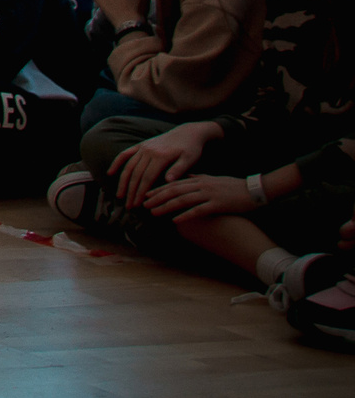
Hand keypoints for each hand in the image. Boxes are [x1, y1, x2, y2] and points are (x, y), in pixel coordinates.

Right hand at [111, 122, 211, 206]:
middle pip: (136, 174)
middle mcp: (148, 151)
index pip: (147, 178)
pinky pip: (125, 154)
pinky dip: (117, 163)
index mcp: (161, 156)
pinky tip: (111, 173)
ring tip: (119, 195)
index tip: (137, 205)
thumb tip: (168, 181)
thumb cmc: (192, 148)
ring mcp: (143, 147)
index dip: (141, 192)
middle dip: (131, 191)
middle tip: (128, 206)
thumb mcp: (190, 159)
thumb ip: (178, 169)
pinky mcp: (141, 145)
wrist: (188, 132)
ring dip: (123, 182)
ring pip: (129, 166)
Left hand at [141, 174, 262, 220]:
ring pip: (182, 200)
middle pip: (174, 191)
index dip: (158, 189)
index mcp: (199, 179)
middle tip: (143, 204)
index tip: (146, 194)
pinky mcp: (218, 204)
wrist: (254, 190)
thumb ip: (198, 178)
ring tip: (154, 212)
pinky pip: (199, 210)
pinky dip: (186, 215)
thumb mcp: (213, 179)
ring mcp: (209, 194)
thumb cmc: (233, 186)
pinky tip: (176, 220)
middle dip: (157, 198)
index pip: (173, 184)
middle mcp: (201, 185)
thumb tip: (186, 177)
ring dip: (166, 206)